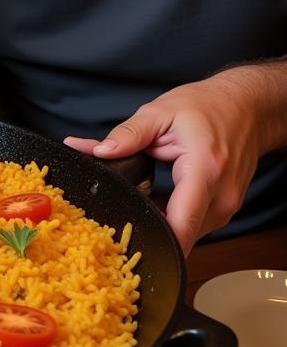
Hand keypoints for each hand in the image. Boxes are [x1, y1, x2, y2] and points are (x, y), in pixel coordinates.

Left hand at [64, 71, 269, 252]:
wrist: (248, 107)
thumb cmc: (208, 107)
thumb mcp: (160, 112)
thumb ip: (128, 134)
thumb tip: (99, 152)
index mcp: (204, 171)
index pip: (182, 225)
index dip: (153, 240)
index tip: (126, 239)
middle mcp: (221, 197)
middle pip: (180, 235)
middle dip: (146, 228)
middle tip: (119, 210)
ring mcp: (226, 207)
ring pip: (185, 233)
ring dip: (159, 222)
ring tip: (139, 198)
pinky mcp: (224, 209)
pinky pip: (192, 224)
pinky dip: (170, 216)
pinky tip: (155, 199)